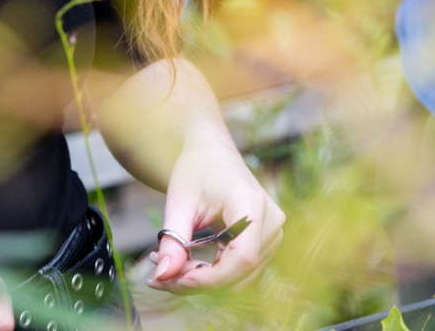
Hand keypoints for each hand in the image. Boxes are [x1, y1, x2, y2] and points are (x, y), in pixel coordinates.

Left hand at [149, 130, 284, 292]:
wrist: (212, 153)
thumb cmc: (196, 170)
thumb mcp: (178, 202)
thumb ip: (172, 240)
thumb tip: (162, 277)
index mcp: (251, 203)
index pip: (242, 258)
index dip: (211, 278)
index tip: (175, 280)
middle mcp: (271, 219)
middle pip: (240, 271)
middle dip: (200, 282)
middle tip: (161, 276)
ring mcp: (273, 231)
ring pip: (240, 278)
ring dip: (205, 281)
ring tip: (173, 266)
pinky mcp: (268, 240)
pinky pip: (242, 271)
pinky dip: (214, 275)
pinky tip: (190, 264)